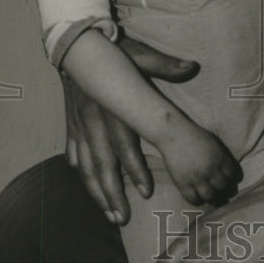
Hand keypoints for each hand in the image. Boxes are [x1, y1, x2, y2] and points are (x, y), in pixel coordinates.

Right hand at [61, 36, 198, 223]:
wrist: (71, 43)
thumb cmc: (109, 50)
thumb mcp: (138, 53)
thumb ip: (164, 64)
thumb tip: (192, 67)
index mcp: (112, 107)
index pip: (123, 144)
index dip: (134, 169)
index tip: (145, 190)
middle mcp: (94, 120)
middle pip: (101, 165)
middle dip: (112, 194)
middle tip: (122, 219)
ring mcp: (79, 123)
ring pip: (85, 165)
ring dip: (96, 191)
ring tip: (108, 213)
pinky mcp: (71, 121)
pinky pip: (73, 150)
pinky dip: (79, 168)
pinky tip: (85, 181)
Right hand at [159, 119, 241, 205]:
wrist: (173, 133)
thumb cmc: (193, 135)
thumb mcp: (213, 143)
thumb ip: (221, 157)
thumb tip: (227, 172)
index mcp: (220, 157)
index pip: (232, 174)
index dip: (231, 179)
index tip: (228, 181)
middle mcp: (211, 169)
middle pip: (223, 186)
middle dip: (223, 189)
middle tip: (220, 191)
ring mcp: (197, 177)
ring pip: (210, 196)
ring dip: (211, 197)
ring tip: (209, 195)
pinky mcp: (183, 183)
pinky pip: (193, 199)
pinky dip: (197, 201)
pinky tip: (197, 197)